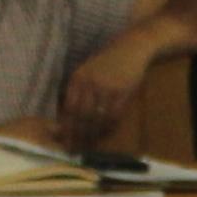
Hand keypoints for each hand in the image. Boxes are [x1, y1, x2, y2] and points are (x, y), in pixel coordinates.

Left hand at [57, 33, 153, 147]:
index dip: (67, 128)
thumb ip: (77, 92)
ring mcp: (108, 87)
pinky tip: (104, 135)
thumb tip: (65, 119)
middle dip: (78, 136)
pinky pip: (114, 116)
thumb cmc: (106, 62)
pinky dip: (108, 128)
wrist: (131, 48)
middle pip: (82, 116)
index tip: (64, 141)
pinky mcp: (124, 92)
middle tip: (75, 149)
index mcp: (78, 78)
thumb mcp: (86, 72)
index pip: (69, 108)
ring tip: (89, 146)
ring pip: (98, 119)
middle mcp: (91, 83)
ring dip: (93, 135)